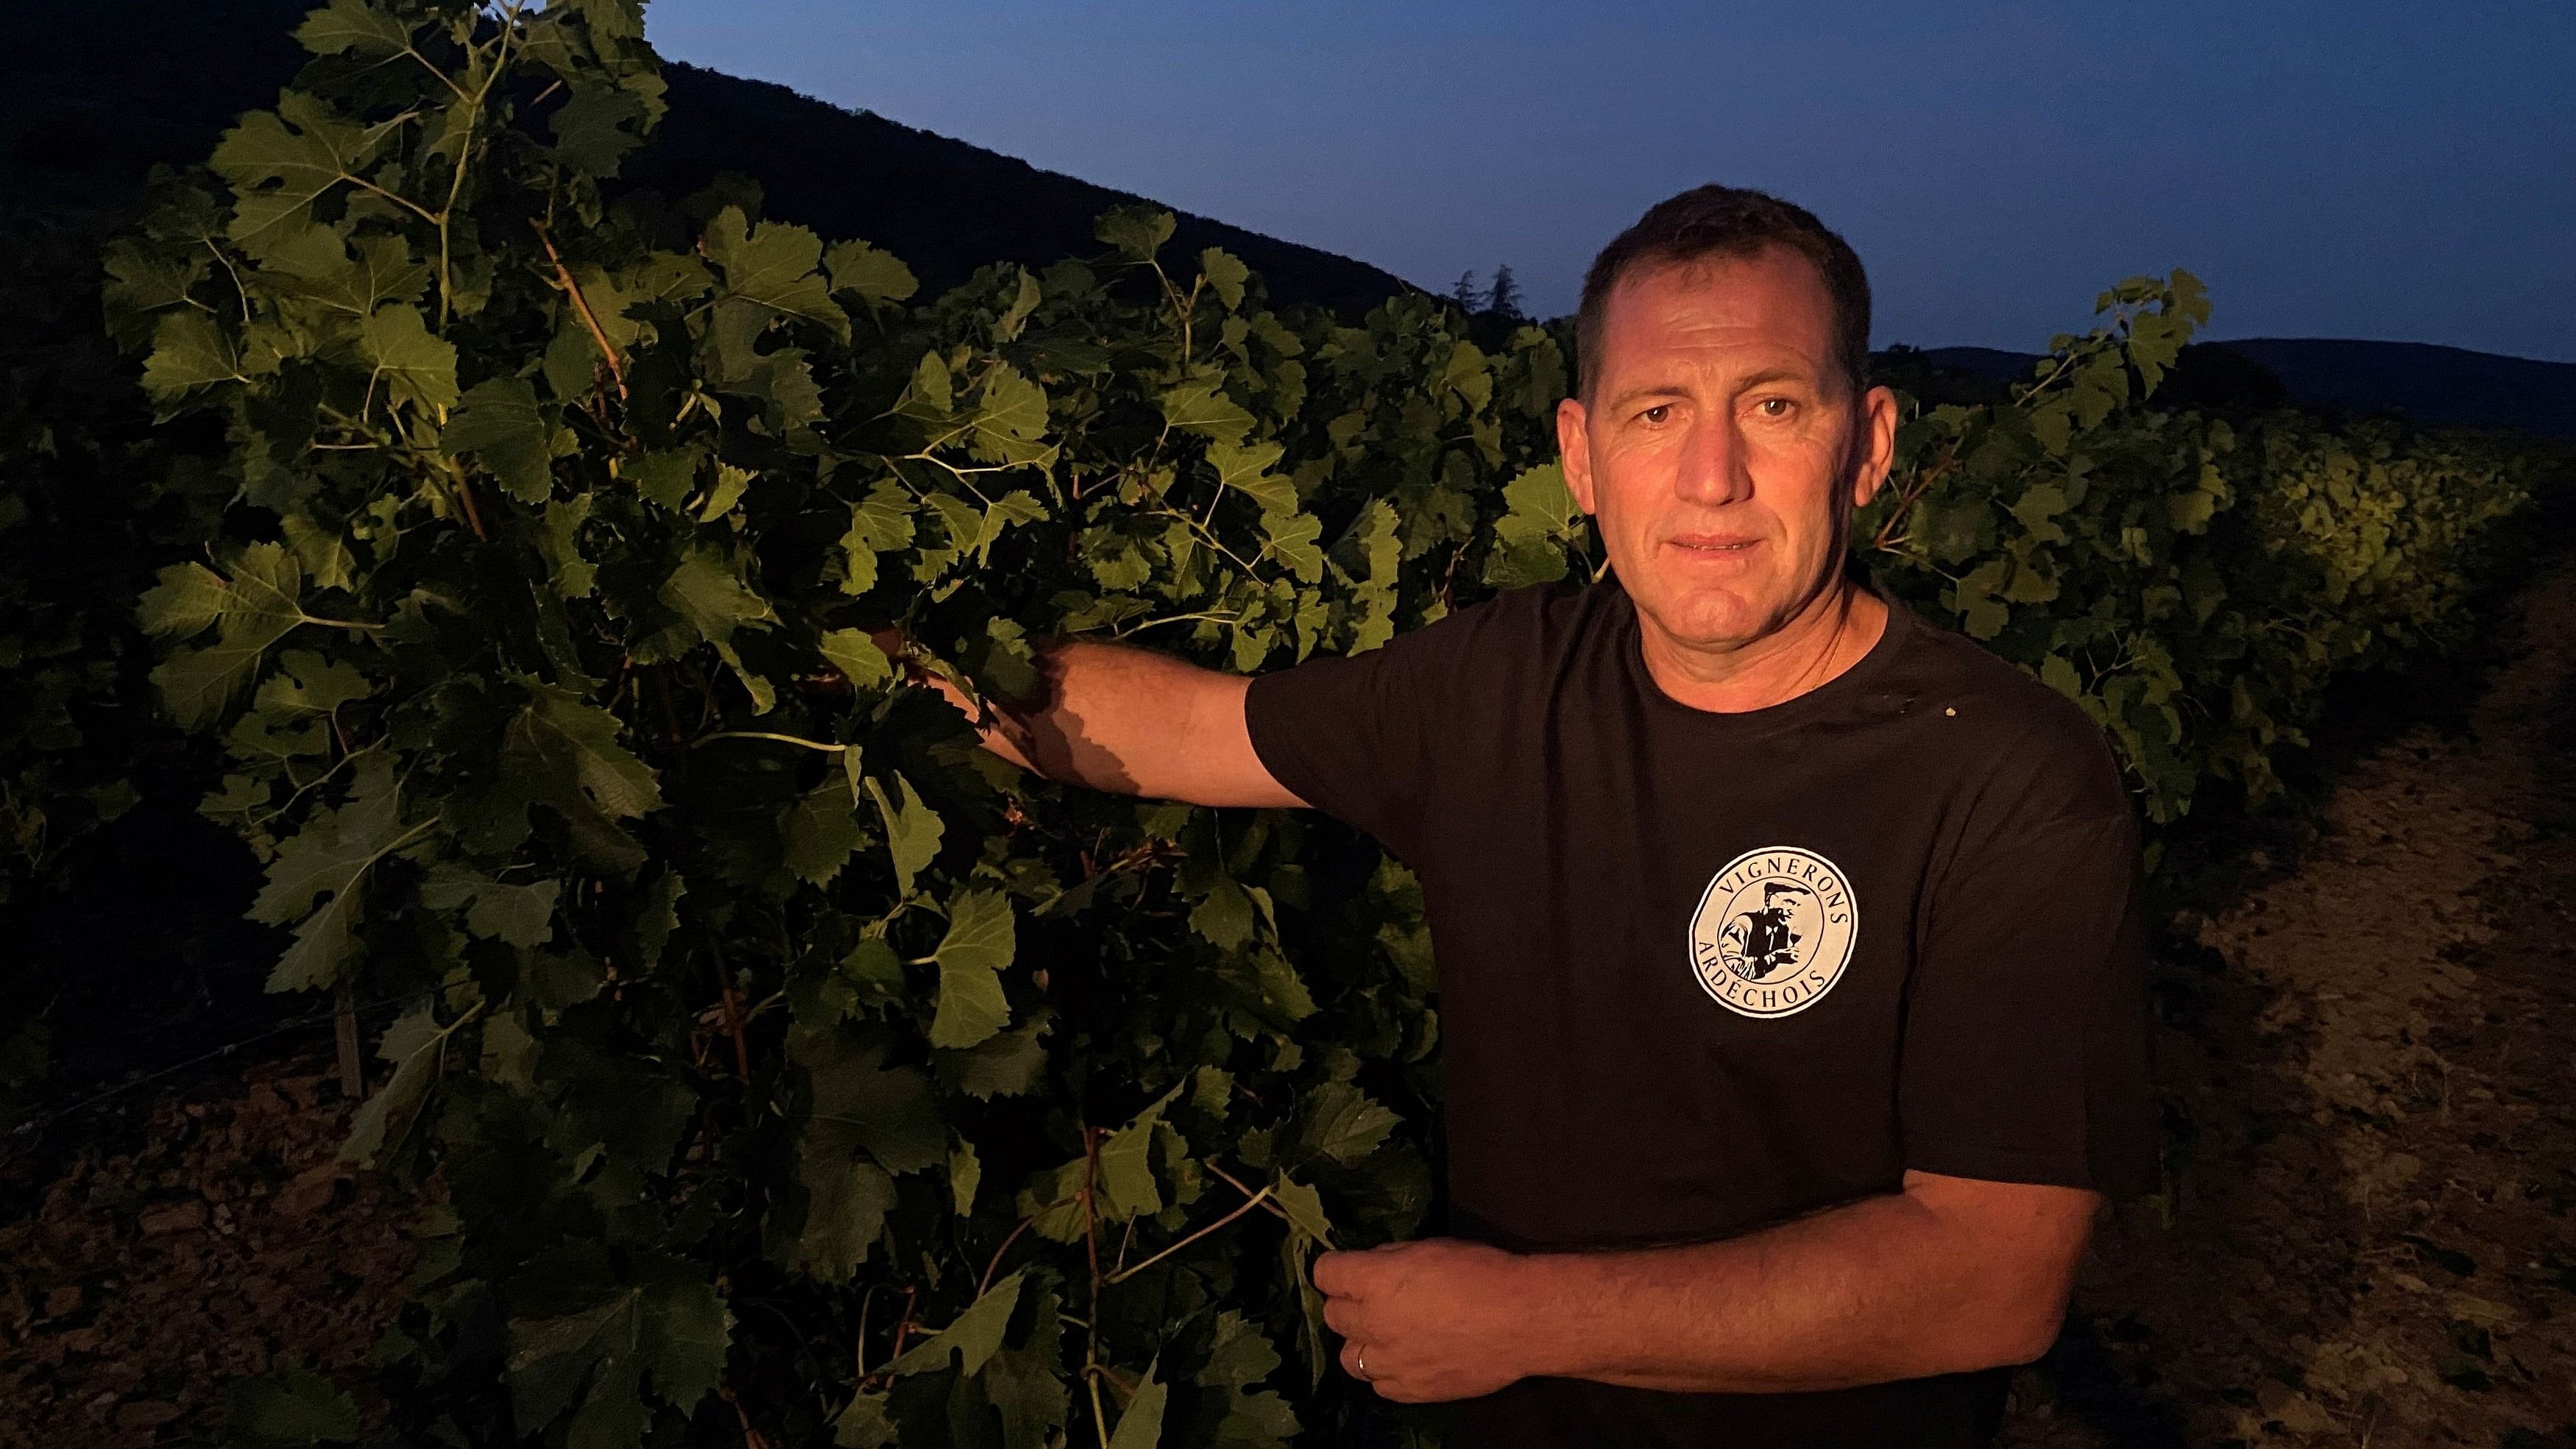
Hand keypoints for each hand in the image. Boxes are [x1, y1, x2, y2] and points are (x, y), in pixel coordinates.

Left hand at [1314, 1238, 1529, 1402]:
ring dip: (1363, 1343)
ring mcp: (1389, 1362)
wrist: (1522, 1320)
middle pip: (1333, 1316)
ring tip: (1387, 1336)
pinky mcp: (1409, 1390)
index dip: (1336, 1268)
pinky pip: (1379, 1384)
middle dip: (1349, 1305)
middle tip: (1374, 1300)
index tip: (1346, 1268)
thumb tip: (1373, 1266)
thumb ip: (1392, 1259)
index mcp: (1373, 1281)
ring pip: (1350, 1357)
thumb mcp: (1430, 1247)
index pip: (1325, 1273)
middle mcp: (1372, 1323)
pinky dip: (1387, 1372)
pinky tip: (1407, 1359)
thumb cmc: (1482, 1273)